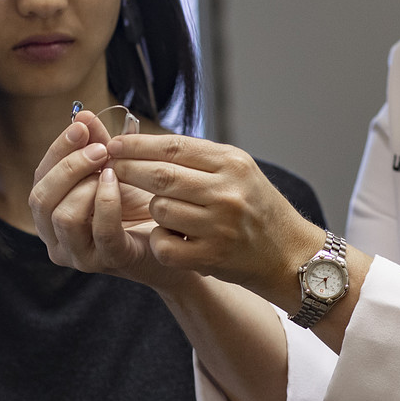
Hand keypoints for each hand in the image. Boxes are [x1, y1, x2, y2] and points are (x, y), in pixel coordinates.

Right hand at [30, 110, 183, 286]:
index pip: (40, 178)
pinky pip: (101, 231)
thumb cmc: (138, 203)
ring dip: (86, 185)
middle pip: (40, 198)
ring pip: (63, 217)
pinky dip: (107, 201)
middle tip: (99, 149)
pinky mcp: (110, 261)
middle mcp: (56, 238)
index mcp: (51, 213)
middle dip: (69, 167)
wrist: (175, 235)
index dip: (58, 150)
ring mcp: (79, 255)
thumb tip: (81, 114)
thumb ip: (96, 144)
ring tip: (111, 168)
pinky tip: (117, 182)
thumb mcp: (113, 168)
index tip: (81, 126)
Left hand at [105, 133, 325, 309]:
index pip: (173, 147)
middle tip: (109, 168)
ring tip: (160, 209)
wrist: (290, 255)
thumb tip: (145, 143)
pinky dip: (159, 240)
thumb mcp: (239, 171)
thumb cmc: (257, 207)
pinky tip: (169, 237)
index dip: (137, 145)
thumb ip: (199, 157)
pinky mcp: (212, 257)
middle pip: (161, 176)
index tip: (114, 144)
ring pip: (159, 209)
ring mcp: (219, 226)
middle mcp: (227, 192)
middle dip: (128, 170)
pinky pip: (164, 245)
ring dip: (151, 208)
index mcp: (233, 163)